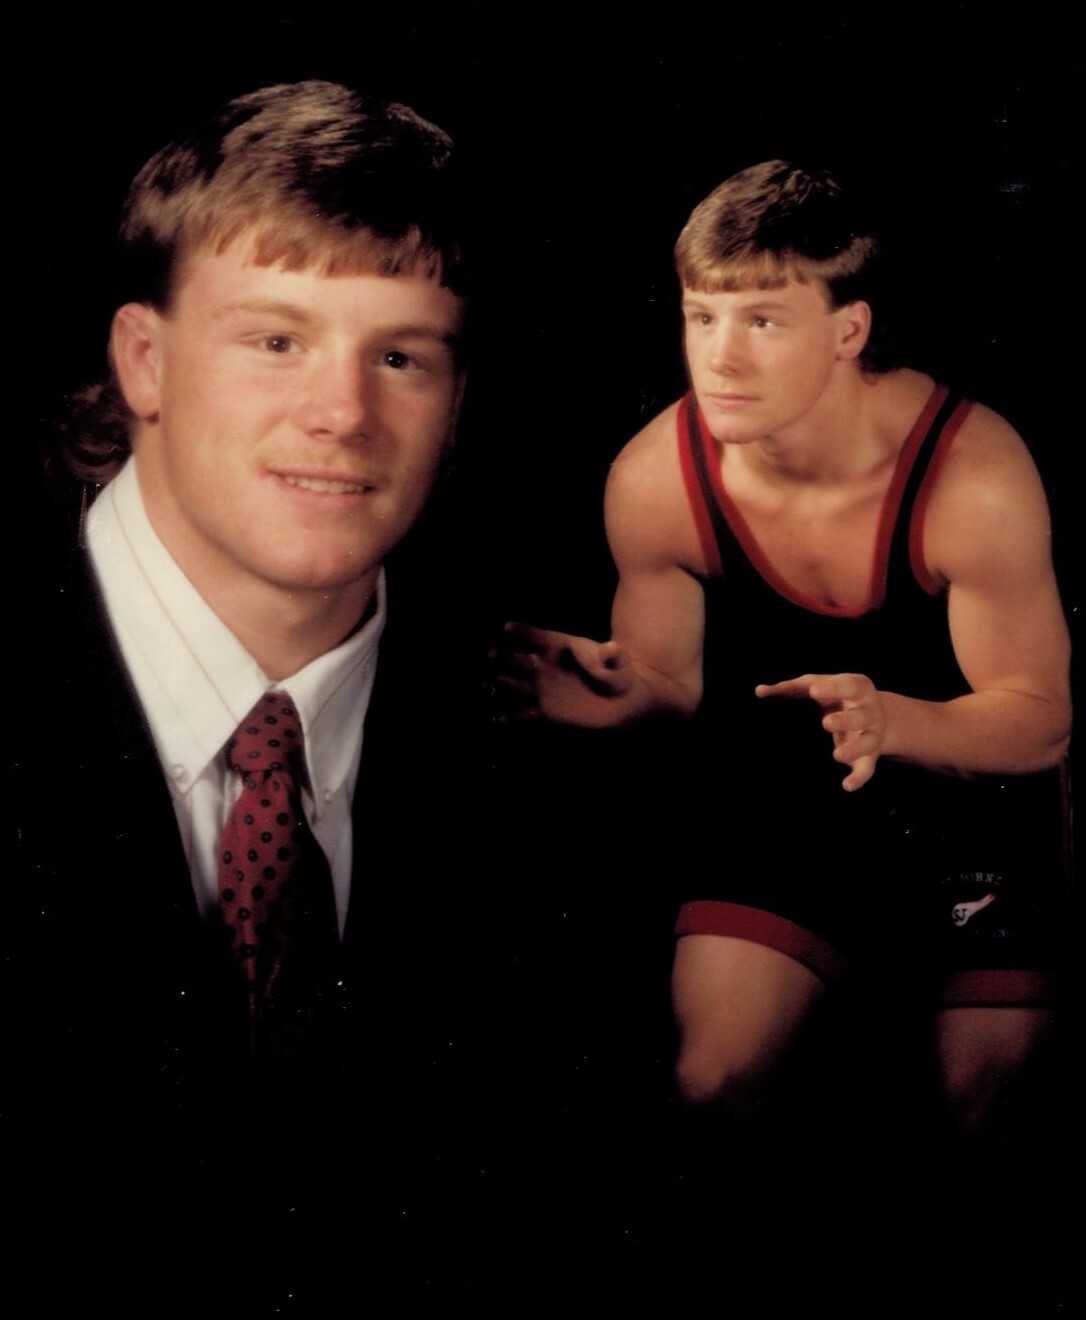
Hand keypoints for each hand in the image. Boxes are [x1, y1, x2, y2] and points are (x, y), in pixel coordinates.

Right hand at [494, 622, 633, 726]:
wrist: (623, 702)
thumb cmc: (620, 676)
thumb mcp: (619, 662)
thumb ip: (613, 655)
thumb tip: (611, 647)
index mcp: (560, 648)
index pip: (537, 637)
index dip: (522, 632)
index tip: (508, 628)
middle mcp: (545, 666)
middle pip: (518, 659)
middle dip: (503, 657)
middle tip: (491, 655)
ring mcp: (543, 689)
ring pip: (513, 685)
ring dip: (499, 683)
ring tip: (485, 684)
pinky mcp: (545, 711)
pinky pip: (523, 714)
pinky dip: (511, 716)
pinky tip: (499, 718)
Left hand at [755, 672, 885, 790]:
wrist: (871, 716)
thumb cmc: (834, 696)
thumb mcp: (817, 686)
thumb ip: (791, 688)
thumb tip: (759, 691)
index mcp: (856, 688)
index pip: (848, 685)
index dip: (833, 688)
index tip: (813, 692)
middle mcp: (868, 711)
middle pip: (861, 715)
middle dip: (845, 719)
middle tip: (825, 723)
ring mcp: (871, 733)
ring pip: (867, 742)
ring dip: (853, 749)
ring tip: (836, 755)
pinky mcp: (870, 755)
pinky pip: (868, 768)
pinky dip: (859, 778)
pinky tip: (847, 786)